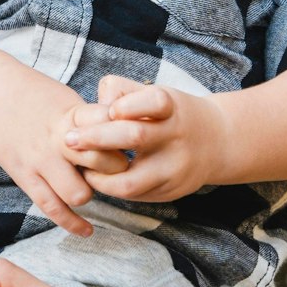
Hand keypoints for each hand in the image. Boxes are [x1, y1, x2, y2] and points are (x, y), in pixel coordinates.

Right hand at [0, 71, 127, 236]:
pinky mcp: (24, 175)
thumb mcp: (65, 97)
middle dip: (113, 170)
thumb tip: (120, 136)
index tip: (129, 142)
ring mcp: (39, 160)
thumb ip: (90, 119)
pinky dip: (73, 223)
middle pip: (102, 164)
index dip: (125, 138)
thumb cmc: (30, 93)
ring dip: (89, 193)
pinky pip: (51, 208)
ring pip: (78, 194)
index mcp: (73, 114)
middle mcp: (58, 139)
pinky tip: (86, 230)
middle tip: (110, 167)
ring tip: (86, 184)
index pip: (111, 130)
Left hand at [63, 75, 230, 202]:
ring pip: (133, 181)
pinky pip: (136, 196)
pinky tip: (97, 178)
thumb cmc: (172, 114)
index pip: (154, 101)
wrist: (218, 142)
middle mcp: (176, 137)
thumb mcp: (156, 93)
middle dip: (97, 138)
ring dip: (99, 176)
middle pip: (137, 136)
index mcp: (172, 107)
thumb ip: (123, 91)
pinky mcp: (172, 192)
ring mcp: (175, 168)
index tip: (108, 110)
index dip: (130, 105)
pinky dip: (112, 188)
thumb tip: (98, 106)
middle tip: (68, 139)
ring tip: (80, 167)